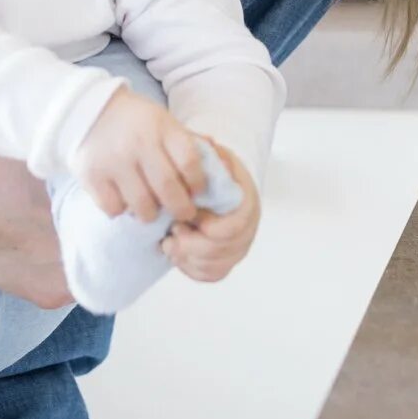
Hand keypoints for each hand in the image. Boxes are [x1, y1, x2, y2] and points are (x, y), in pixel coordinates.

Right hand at [71, 87, 208, 224]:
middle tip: (183, 214)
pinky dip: (122, 210)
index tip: (198, 192)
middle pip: (168, 189)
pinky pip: (114, 208)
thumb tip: (219, 167)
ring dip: (151, 214)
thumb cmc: (136, 121)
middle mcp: (139, 144)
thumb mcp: (164, 121)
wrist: (89, 110)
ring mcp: (114, 161)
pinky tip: (125, 201)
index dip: (198, 183)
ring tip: (153, 211)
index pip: (189, 162)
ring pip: (142, 205)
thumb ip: (186, 143)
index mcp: (162, 128)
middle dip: (181, 209)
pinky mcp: (92, 175)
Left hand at [162, 143, 259, 282]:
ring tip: (170, 243)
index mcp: (247, 204)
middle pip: (221, 252)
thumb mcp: (214, 155)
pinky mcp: (225, 261)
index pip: (232, 228)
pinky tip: (177, 255)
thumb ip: (208, 152)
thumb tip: (207, 144)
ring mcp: (238, 248)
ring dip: (187, 258)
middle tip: (172, 233)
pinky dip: (191, 269)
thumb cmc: (215, 171)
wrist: (221, 185)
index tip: (188, 218)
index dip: (208, 229)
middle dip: (191, 246)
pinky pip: (211, 275)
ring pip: (214, 266)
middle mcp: (248, 229)